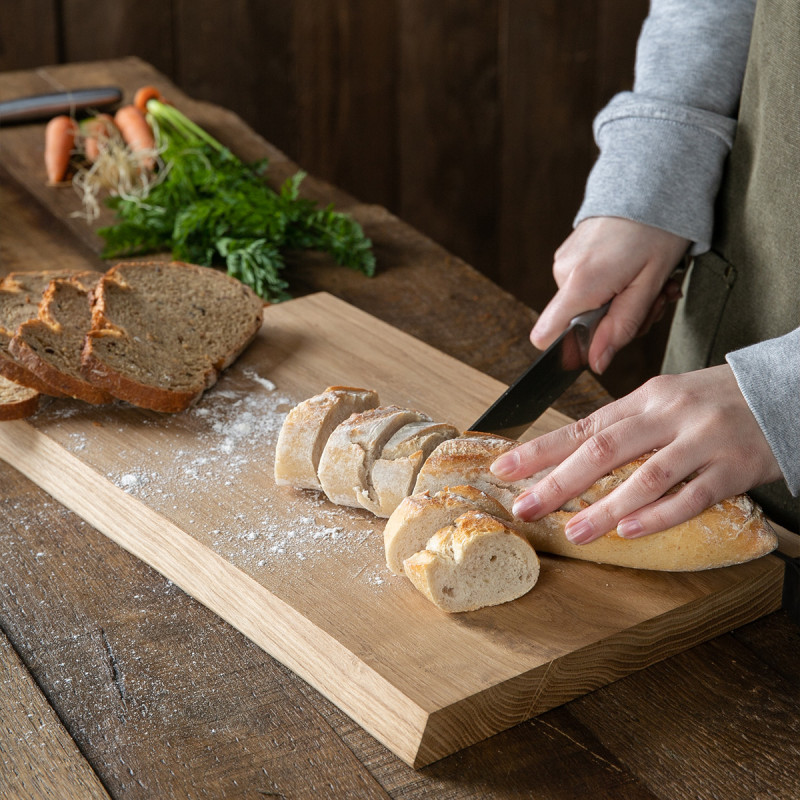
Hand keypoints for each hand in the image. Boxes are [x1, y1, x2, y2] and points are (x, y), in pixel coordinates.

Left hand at [490, 365, 782, 542]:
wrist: (784, 389)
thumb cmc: (715, 399)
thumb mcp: (666, 399)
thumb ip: (625, 425)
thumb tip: (573, 453)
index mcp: (646, 398)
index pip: (583, 426)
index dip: (541, 449)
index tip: (504, 468)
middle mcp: (668, 415)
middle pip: (603, 449)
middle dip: (558, 481)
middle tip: (524, 506)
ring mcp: (702, 441)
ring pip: (646, 477)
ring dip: (605, 507)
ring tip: (573, 531)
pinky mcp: (733, 468)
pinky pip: (692, 496)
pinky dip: (658, 515)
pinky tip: (629, 530)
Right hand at [532, 217, 689, 373]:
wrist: (652, 180)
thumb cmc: (658, 229)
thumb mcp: (649, 286)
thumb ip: (621, 327)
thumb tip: (595, 362)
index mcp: (581, 283)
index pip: (547, 335)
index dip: (571, 348)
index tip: (605, 338)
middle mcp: (563, 272)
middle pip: (579, 324)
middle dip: (618, 320)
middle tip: (652, 299)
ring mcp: (564, 261)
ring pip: (586, 306)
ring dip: (620, 302)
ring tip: (647, 281)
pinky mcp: (570, 254)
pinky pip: (586, 286)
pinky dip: (611, 286)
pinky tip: (632, 270)